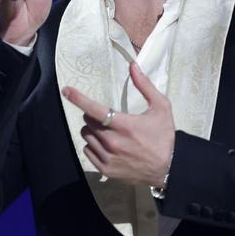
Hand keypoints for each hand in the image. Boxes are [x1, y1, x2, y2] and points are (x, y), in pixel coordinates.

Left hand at [62, 63, 174, 185]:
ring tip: (110, 133)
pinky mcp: (105, 169)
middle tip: (110, 119)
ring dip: (93, 131)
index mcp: (124, 125)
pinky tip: (109, 147)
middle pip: (88, 121)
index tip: (66, 90)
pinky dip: (93, 146)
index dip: (78, 98)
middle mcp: (112, 142)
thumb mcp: (161, 108)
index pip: (94, 109)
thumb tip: (132, 66)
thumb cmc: (163, 136)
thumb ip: (145, 86)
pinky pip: (87, 150)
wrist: (168, 168)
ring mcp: (107, 157)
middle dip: (94, 116)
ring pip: (86, 135)